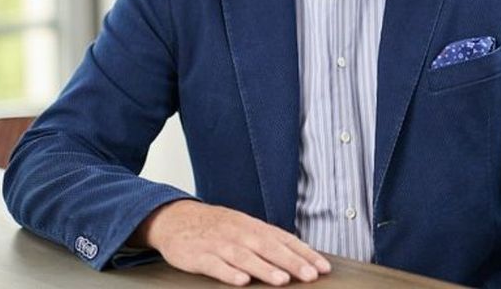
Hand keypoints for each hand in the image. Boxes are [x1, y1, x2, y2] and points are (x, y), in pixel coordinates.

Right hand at [131, 199, 331, 285]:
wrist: (176, 218)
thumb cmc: (216, 226)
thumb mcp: (244, 227)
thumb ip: (268, 241)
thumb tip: (298, 254)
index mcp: (254, 227)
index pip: (285, 240)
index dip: (305, 254)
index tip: (324, 267)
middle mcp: (241, 233)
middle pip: (270, 248)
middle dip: (292, 262)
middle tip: (311, 275)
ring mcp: (220, 244)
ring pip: (246, 257)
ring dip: (265, 269)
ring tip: (282, 280)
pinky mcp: (200, 256)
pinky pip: (216, 266)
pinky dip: (229, 273)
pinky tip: (241, 281)